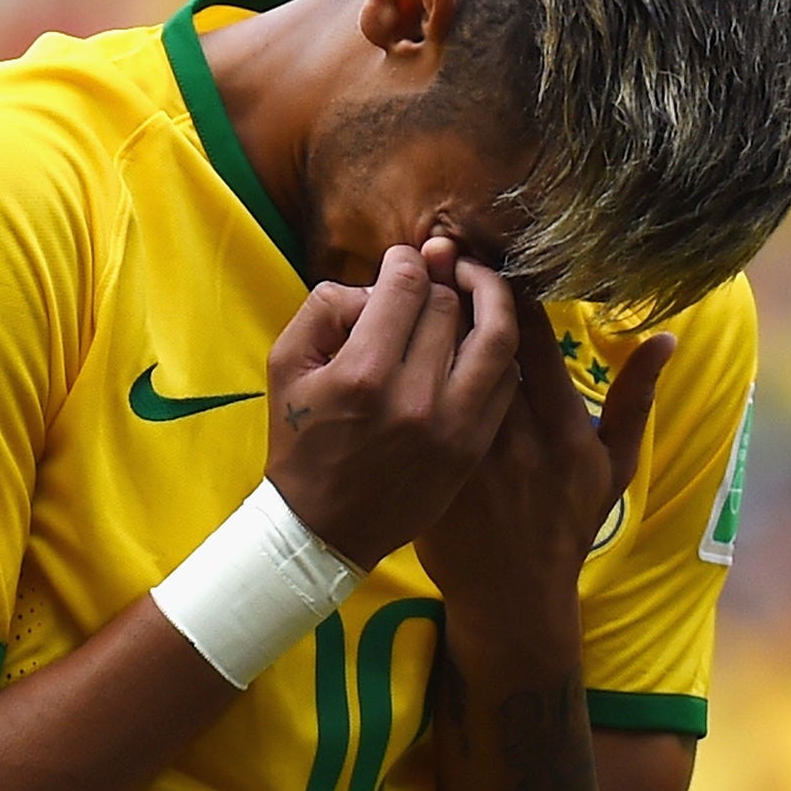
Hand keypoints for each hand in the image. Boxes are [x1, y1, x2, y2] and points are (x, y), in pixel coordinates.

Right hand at [264, 244, 519, 569]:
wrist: (324, 529)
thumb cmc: (300, 442)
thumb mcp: (286, 366)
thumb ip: (325, 307)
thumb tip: (378, 286)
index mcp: (363, 374)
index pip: (406, 285)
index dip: (406, 260)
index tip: (402, 261)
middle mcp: (414, 398)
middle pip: (450, 306)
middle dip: (442, 279)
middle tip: (434, 274)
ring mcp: (452, 426)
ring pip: (497, 337)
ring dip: (491, 301)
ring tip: (477, 286)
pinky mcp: (474, 447)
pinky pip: (505, 381)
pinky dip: (500, 350)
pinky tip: (484, 338)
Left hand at [414, 273, 674, 640]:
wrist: (512, 595)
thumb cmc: (567, 525)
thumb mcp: (614, 468)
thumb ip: (635, 400)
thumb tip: (665, 338)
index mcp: (562, 430)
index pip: (534, 342)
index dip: (508, 293)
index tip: (488, 257)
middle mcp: (516, 442)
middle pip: (482, 348)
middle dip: (460, 291)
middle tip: (440, 250)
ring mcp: (468, 460)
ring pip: (440, 375)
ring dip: (425, 323)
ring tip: (411, 280)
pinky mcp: (428, 475)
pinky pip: (411, 411)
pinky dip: (400, 373)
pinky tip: (388, 340)